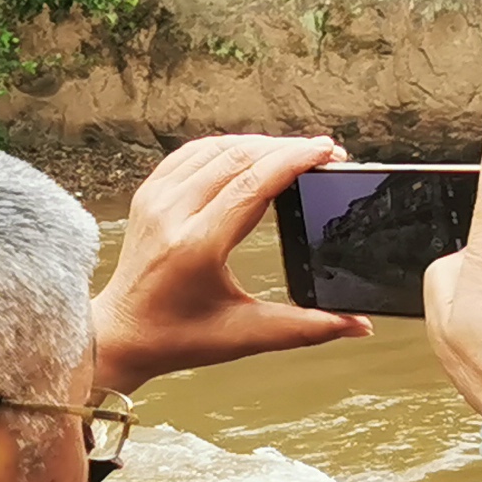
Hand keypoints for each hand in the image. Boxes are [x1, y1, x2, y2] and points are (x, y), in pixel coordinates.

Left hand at [92, 134, 373, 393]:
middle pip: (237, 158)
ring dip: (259, 144)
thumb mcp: (247, 335)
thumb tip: (361, 326)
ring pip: (214, 149)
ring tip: (296, 153)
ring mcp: (156, 199)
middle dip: (286, 148)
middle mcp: (172, 214)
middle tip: (324, 152)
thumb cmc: (179, 338)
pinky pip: (191, 155)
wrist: (120, 334)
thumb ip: (308, 327)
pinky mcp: (148, 195)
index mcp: (197, 245)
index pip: (253, 184)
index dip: (294, 160)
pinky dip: (227, 147)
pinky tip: (253, 153)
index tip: (328, 150)